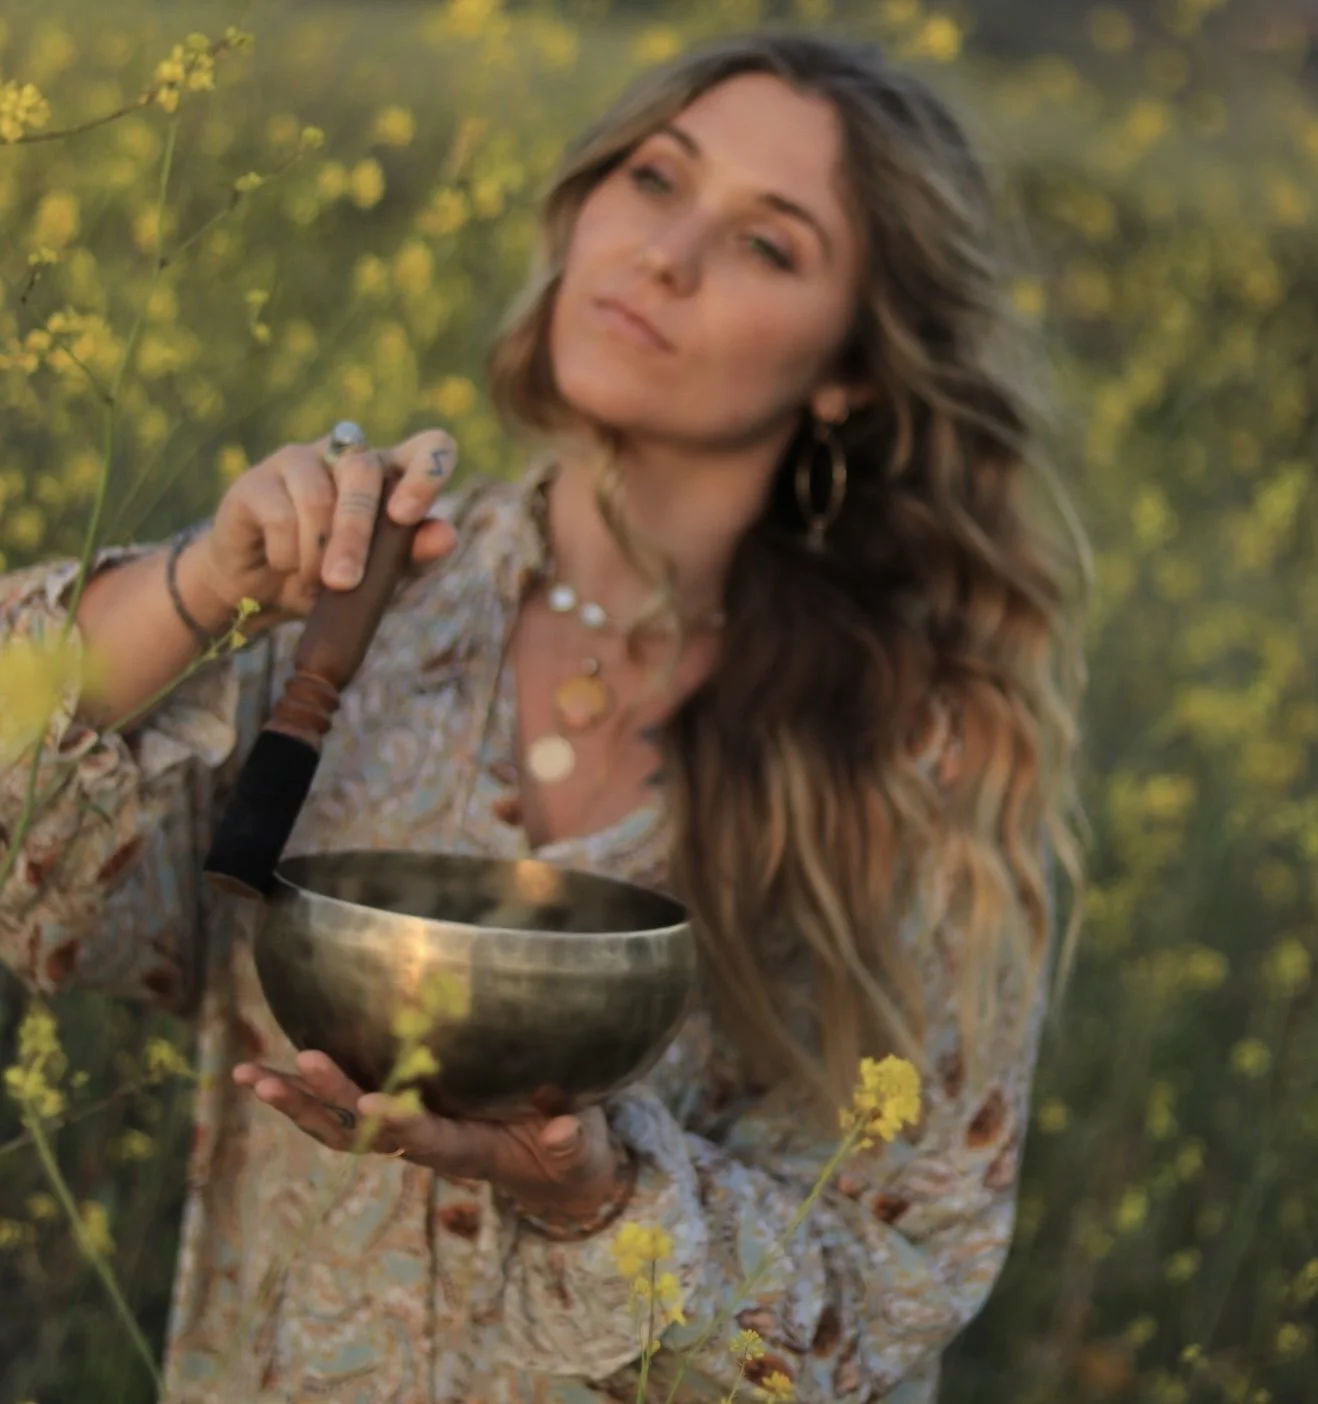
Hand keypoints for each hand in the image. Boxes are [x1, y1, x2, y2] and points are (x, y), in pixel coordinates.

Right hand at [181, 428, 460, 623]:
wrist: (262, 594)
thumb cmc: (331, 577)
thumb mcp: (379, 576)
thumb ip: (413, 555)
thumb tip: (447, 536)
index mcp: (390, 474)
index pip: (431, 447)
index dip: (427, 472)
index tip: (405, 517)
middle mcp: (347, 455)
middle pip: (363, 473)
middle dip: (355, 535)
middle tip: (344, 583)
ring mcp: (299, 460)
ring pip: (318, 497)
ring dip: (316, 553)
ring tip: (313, 582)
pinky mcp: (256, 480)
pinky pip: (280, 515)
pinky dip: (286, 555)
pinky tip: (284, 565)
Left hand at [232, 1052, 622, 1217]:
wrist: (550, 1168)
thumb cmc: (567, 1151)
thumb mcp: (579, 1148)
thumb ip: (571, 1142)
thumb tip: (563, 1132)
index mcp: (467, 1151)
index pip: (426, 1139)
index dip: (400, 1123)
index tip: (373, 1104)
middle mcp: (425, 1144)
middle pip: (364, 1132)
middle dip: (328, 1100)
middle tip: (295, 1067)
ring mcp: (407, 1130)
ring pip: (339, 1124)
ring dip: (295, 1102)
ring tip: (249, 1078)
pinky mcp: (402, 1113)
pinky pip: (344, 1108)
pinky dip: (306, 1092)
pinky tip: (271, 1071)